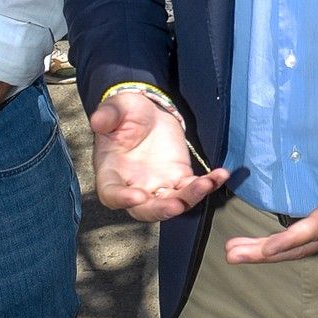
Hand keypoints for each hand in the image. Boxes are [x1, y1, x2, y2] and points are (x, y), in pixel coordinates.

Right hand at [90, 93, 227, 222]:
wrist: (148, 111)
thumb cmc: (125, 113)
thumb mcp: (116, 108)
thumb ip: (107, 115)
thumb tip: (97, 120)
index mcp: (111, 174)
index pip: (112, 194)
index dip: (123, 199)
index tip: (137, 196)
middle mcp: (134, 187)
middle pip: (145, 209)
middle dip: (161, 209)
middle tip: (176, 205)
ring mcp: (159, 186)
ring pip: (173, 202)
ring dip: (190, 198)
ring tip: (206, 184)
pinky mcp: (179, 178)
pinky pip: (194, 187)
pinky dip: (208, 184)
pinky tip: (221, 175)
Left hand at [226, 117, 317, 263]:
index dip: (292, 238)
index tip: (268, 247)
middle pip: (302, 245)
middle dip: (268, 252)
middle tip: (234, 253)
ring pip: (302, 249)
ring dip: (269, 253)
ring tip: (237, 253)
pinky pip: (307, 245)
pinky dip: (283, 250)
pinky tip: (262, 249)